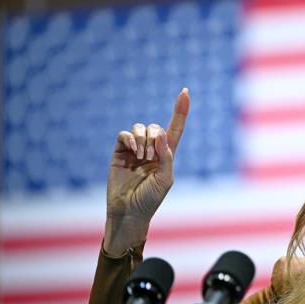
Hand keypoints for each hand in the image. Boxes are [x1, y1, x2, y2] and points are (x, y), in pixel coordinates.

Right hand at [103, 88, 189, 255]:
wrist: (129, 212)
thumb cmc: (151, 199)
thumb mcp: (165, 179)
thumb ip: (166, 155)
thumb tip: (159, 133)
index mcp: (166, 154)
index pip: (175, 128)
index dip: (180, 110)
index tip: (185, 91)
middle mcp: (151, 149)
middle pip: (156, 127)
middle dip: (154, 138)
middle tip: (150, 158)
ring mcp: (134, 150)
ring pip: (140, 128)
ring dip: (142, 139)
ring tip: (141, 157)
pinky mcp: (119, 152)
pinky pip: (124, 134)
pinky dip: (130, 138)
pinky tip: (133, 150)